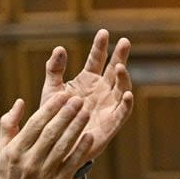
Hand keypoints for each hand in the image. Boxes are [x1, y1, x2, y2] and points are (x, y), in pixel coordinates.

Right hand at [0, 92, 93, 178]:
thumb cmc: (10, 174)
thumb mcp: (3, 149)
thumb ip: (9, 123)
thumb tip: (20, 101)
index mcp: (16, 150)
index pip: (35, 124)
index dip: (50, 108)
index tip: (63, 95)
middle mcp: (30, 161)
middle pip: (51, 133)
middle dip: (66, 114)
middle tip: (78, 99)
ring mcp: (45, 173)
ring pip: (63, 146)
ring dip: (76, 127)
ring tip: (86, 112)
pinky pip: (72, 163)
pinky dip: (81, 149)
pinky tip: (89, 136)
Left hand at [40, 29, 133, 161]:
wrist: (53, 145)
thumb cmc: (53, 117)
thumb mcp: (51, 90)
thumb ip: (54, 70)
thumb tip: (59, 48)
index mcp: (87, 81)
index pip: (97, 59)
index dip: (100, 47)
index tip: (103, 32)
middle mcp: (101, 91)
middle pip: (114, 70)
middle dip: (120, 56)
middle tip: (125, 41)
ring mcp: (107, 107)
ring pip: (121, 89)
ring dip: (123, 78)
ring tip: (119, 67)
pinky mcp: (110, 125)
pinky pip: (122, 114)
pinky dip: (126, 105)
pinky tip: (127, 94)